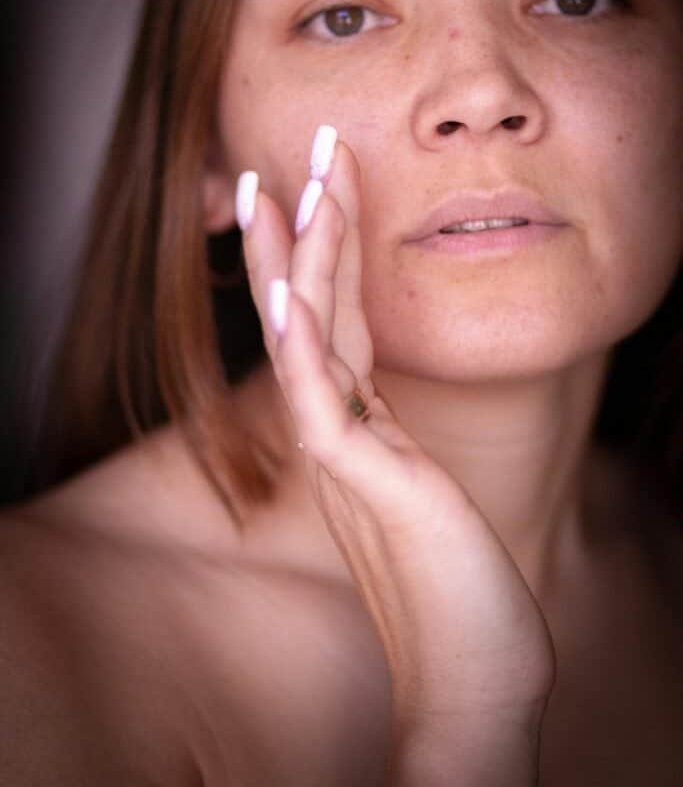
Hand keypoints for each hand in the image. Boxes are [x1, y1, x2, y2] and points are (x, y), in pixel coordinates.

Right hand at [238, 128, 555, 784]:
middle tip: (300, 151)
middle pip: (310, 307)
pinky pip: (316, 402)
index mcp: (359, 421)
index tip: (320, 184)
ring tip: (285, 187)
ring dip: (294, 260)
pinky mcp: (360, 482)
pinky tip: (285, 295)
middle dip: (302, 227)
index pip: (334, 315)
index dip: (326, 248)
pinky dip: (298, 346)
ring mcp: (342, 453)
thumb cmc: (460, 584)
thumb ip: (393, 443)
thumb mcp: (423, 488)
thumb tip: (385, 412)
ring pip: (305, 338)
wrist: (471, 670)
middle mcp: (340, 427)